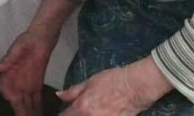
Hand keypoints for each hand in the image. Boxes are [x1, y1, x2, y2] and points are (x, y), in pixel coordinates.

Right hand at [0, 28, 55, 115]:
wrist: (42, 37)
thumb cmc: (28, 40)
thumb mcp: (18, 47)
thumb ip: (9, 58)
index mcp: (10, 72)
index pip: (5, 89)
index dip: (8, 97)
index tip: (11, 101)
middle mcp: (17, 81)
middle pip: (17, 99)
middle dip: (20, 110)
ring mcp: (27, 84)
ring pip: (26, 102)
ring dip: (28, 111)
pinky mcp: (37, 84)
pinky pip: (36, 99)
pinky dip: (37, 107)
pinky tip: (38, 113)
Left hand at [57, 57, 172, 115]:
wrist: (134, 87)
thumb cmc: (112, 81)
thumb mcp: (89, 81)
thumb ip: (73, 91)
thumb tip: (59, 95)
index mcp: (81, 107)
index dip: (63, 114)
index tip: (65, 112)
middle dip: (75, 115)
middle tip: (78, 110)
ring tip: (93, 110)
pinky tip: (100, 113)